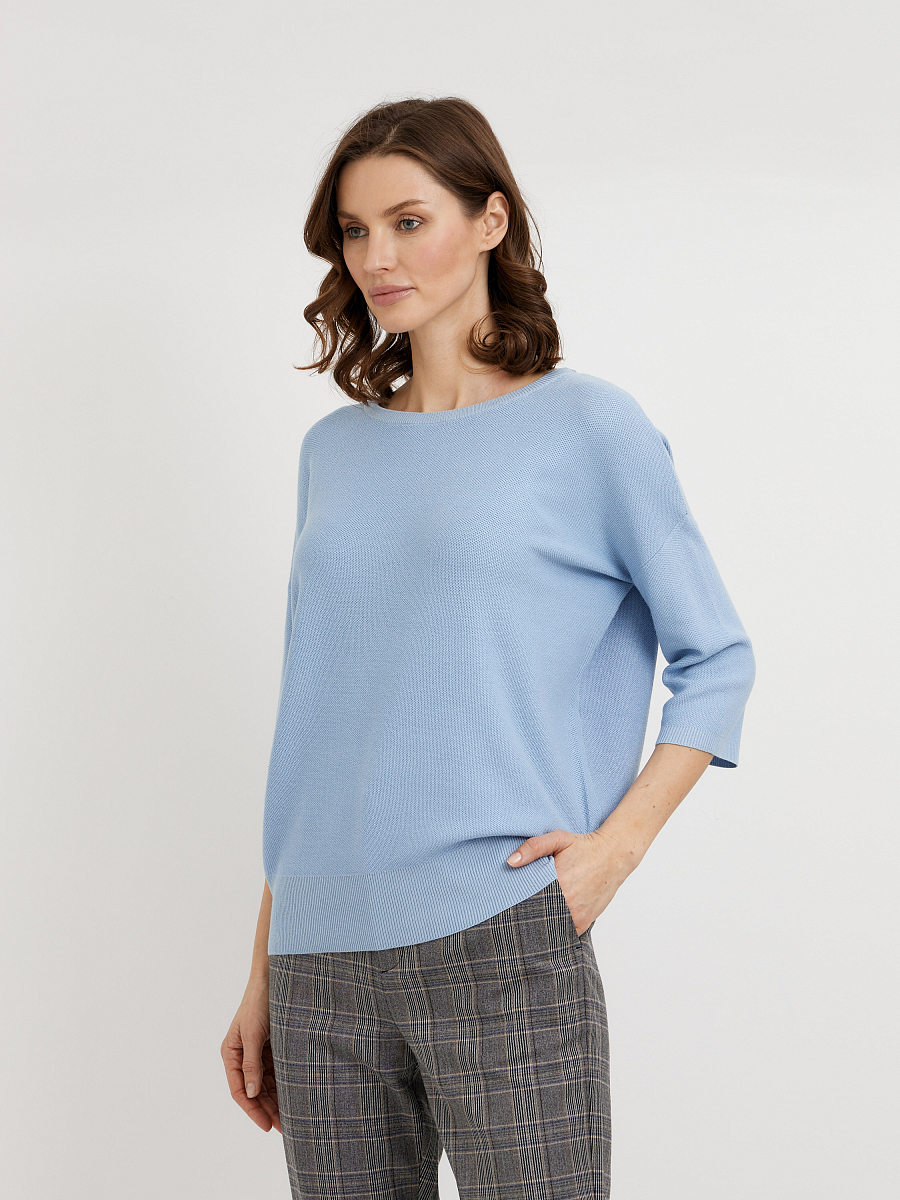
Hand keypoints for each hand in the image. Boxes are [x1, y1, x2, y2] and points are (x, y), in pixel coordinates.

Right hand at [221, 975, 281, 1132]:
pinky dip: (283, 1084)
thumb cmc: (259, 1001)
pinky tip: (294, 1097)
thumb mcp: (253, 1034)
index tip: (267, 1126)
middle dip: (267, 1110)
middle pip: (254, 1090)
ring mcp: (257, 1052)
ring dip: (276, 1100)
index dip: (252, 1110)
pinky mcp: (272, 1046)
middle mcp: (242, 1055)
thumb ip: (251, 1064)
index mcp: (231, 1053)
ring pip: (266, 1083)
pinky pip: (276, 1071)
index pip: (239, 1089)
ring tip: (291, 1119)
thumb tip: (252, 1093)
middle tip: (284, 1128)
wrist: (274, 977)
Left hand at [506, 827, 636, 935]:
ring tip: (532, 917)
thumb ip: (533, 847)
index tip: (508, 902)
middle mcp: (567, 902)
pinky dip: (557, 930)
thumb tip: (510, 862)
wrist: (614, 855)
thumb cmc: (584, 846)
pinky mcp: (585, 922)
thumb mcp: (558, 839)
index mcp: (556, 882)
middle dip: (527, 914)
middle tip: (516, 912)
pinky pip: (565, 933)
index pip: (526, 900)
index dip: (516, 902)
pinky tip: (549, 922)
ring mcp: (577, 915)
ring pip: (550, 927)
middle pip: (537, 916)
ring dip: (541, 924)